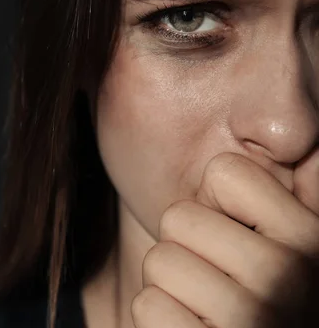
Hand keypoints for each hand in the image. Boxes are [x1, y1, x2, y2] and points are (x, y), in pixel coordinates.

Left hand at [131, 151, 318, 327]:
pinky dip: (159, 318)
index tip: (234, 233)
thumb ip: (295, 198)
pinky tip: (191, 327)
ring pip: (160, 260)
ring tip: (204, 306)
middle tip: (214, 278)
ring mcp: (249, 317)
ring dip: (170, 285)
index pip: (224, 171)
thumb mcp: (298, 247)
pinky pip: (149, 304)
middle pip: (178, 217)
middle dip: (184, 246)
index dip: (213, 201)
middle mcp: (287, 276)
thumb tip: (297, 143)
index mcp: (309, 239)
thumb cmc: (268, 302)